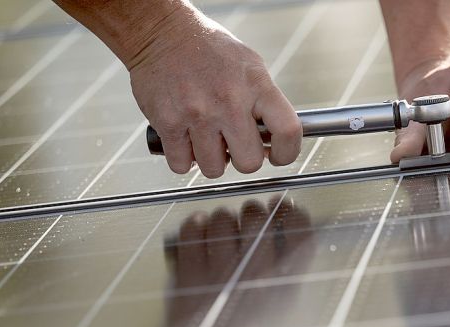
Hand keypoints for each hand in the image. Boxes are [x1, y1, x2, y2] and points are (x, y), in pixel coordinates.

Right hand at [128, 10, 301, 177]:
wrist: (161, 33)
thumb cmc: (207, 49)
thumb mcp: (250, 66)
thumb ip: (265, 101)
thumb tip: (274, 139)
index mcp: (256, 86)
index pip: (288, 131)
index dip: (287, 153)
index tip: (277, 155)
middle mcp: (229, 102)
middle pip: (249, 163)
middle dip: (243, 159)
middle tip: (235, 145)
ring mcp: (197, 114)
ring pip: (214, 169)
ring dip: (212, 160)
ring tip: (207, 137)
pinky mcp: (168, 123)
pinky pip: (181, 165)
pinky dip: (184, 158)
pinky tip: (187, 139)